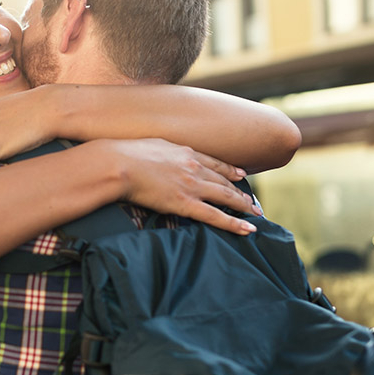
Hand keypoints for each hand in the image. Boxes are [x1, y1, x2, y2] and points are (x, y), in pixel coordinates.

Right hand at [104, 138, 261, 234]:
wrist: (118, 164)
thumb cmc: (127, 154)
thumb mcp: (152, 144)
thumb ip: (165, 151)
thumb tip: (164, 154)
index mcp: (186, 152)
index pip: (215, 164)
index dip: (230, 171)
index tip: (240, 175)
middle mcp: (194, 167)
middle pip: (225, 181)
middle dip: (241, 192)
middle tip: (253, 202)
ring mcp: (192, 185)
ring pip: (226, 197)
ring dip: (243, 206)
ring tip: (255, 214)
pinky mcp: (185, 203)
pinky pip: (215, 216)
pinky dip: (234, 224)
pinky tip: (247, 229)